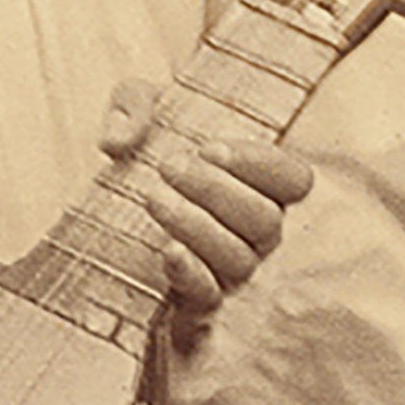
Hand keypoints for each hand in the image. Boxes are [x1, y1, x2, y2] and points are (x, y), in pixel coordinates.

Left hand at [101, 79, 310, 334]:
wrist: (110, 218)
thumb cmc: (148, 156)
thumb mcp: (141, 117)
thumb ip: (133, 105)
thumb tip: (117, 140)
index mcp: (266, 185)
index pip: (293, 180)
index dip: (257, 164)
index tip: (207, 149)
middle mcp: (260, 233)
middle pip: (265, 222)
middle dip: (216, 191)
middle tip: (169, 166)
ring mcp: (234, 270)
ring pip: (238, 259)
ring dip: (197, 226)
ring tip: (154, 197)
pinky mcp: (199, 300)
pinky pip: (208, 296)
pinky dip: (190, 273)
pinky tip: (168, 250)